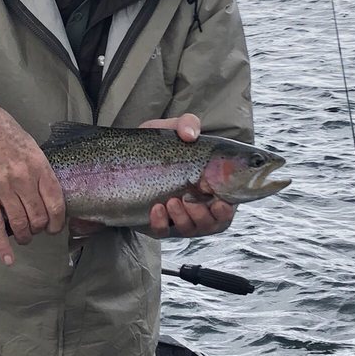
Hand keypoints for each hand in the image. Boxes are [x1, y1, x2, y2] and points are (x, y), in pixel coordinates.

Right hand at [0, 87, 64, 264]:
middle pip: (39, 217)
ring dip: (25, 236)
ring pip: (20, 224)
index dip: (59, 221)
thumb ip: (39, 169)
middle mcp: (23, 179)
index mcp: (38, 165)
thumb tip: (47, 192)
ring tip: (25, 237)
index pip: (56, 203)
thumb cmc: (2, 130)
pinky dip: (3, 246)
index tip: (56, 226)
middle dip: (41, 229)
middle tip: (38, 229)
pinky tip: (8, 259)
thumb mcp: (30, 145)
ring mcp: (2, 188)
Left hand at [140, 113, 236, 237]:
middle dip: (205, 216)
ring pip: (192, 229)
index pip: (230, 204)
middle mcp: (201, 205)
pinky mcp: (159, 223)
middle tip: (190, 199)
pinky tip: (156, 208)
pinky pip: (164, 232)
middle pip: (215, 223)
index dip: (227, 206)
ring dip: (184, 218)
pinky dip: (162, 223)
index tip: (217, 198)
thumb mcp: (173, 128)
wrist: (124, 157)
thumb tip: (189, 135)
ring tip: (171, 201)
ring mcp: (180, 217)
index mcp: (212, 186)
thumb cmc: (159, 144)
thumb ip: (187, 123)